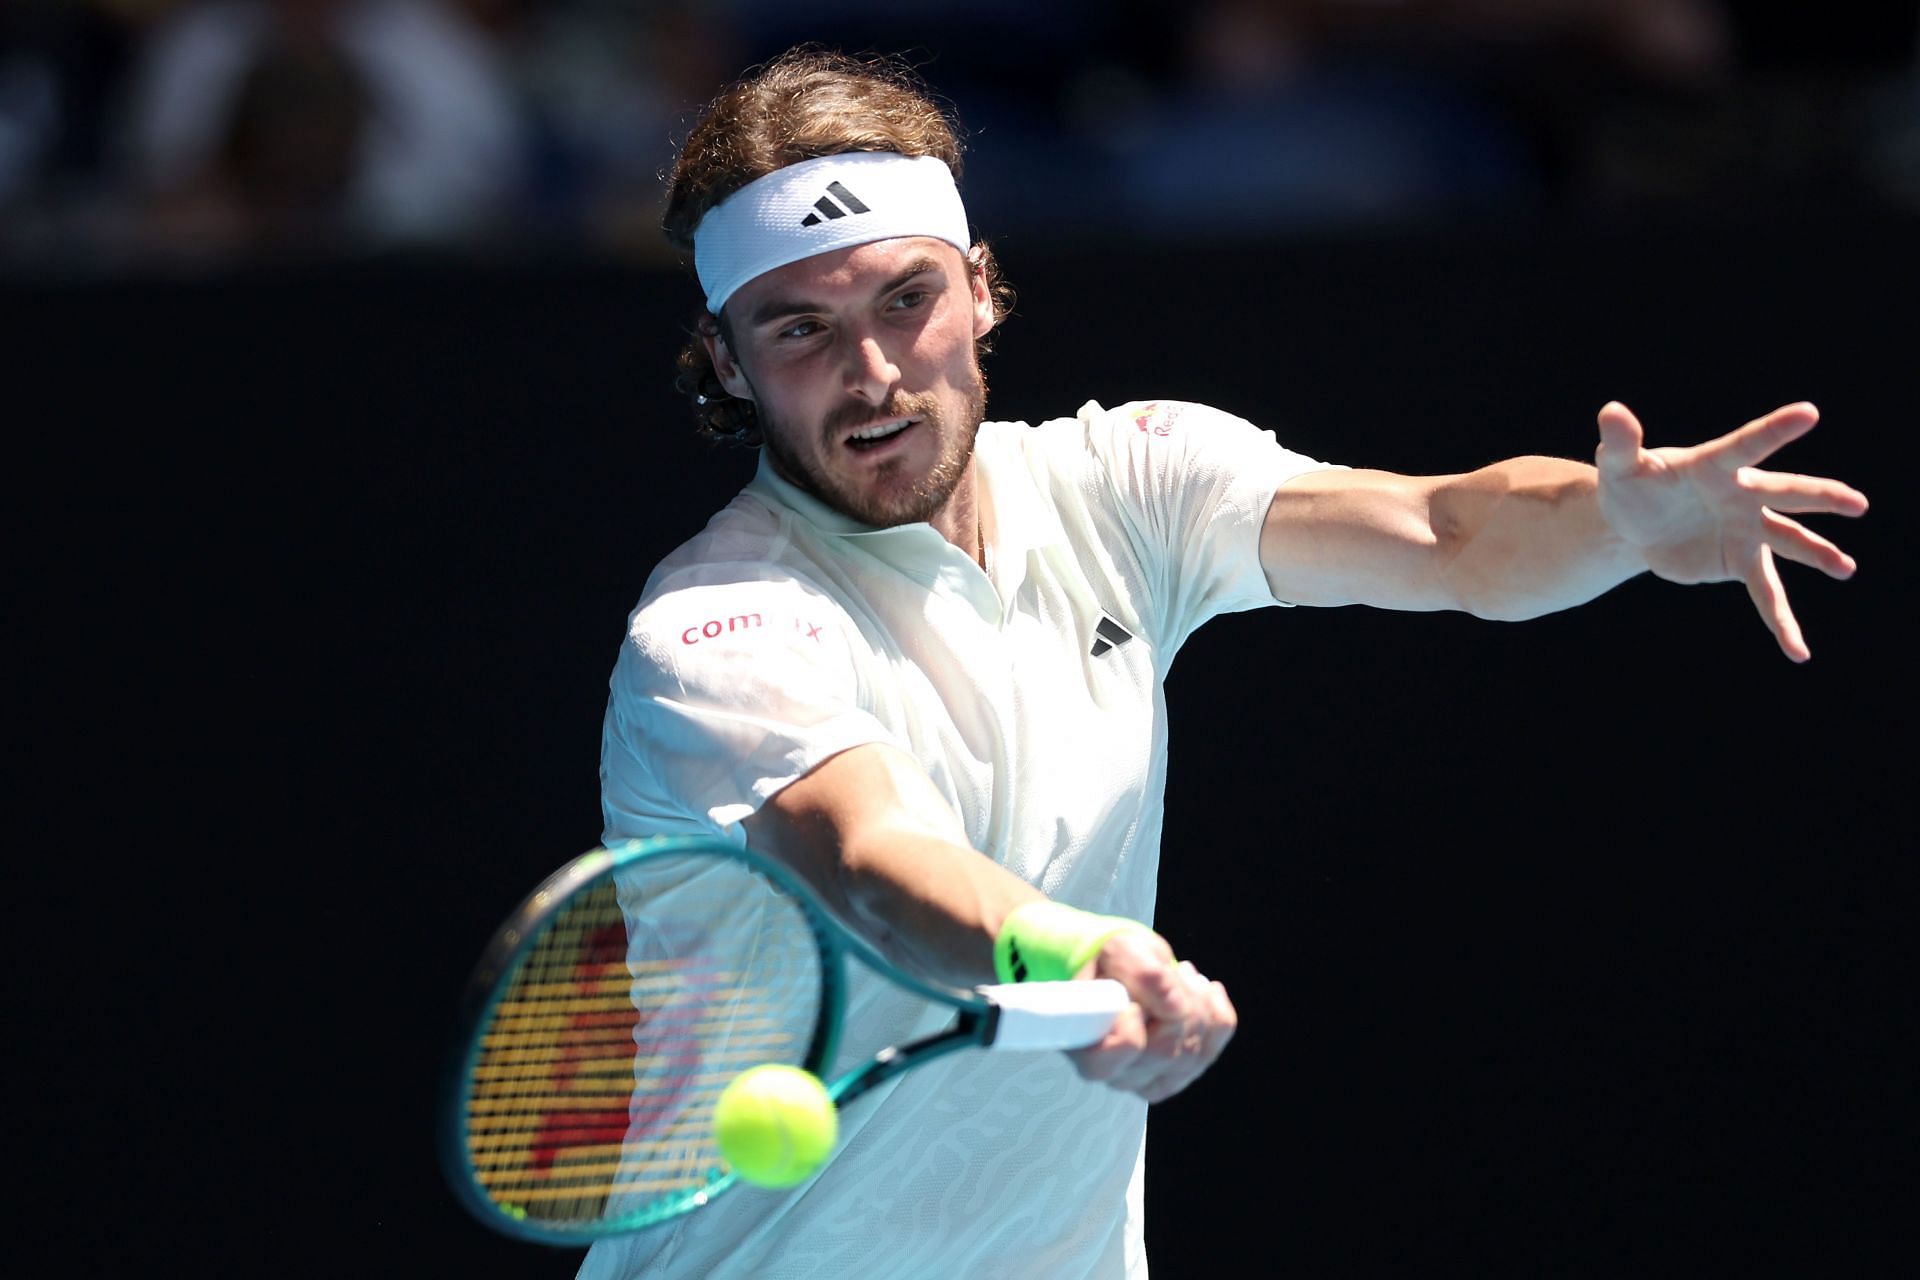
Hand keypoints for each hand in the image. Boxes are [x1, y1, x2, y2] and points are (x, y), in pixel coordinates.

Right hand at [1065, 930, 1236, 1103]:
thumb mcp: (1117, 950)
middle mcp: (1119, 1075)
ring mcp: (1153, 1080)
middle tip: (1164, 974)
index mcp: (1090, 1049)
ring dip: (1196, 1002)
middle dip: (1175, 1003)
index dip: (1133, 1021)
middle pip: (1167, 1050)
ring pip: (1195, 1050)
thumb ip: (1138, 971)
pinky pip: (1216, 1042)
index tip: (1132, 1000)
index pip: (1123, 1049)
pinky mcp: (1184, 1072)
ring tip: (1180, 977)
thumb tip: (1174, 1004)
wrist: (1120, 971)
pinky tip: (1202, 989)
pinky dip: (1216, 1009)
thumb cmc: (1111, 965)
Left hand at [1595, 401, 1866, 660]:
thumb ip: (1621, 442)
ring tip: (1845, 568)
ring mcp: (1747, 530)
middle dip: (1821, 498)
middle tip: (1857, 503)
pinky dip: (1781, 622)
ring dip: (1817, 555)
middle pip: (1785, 495)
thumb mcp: (1619, 465)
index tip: (1809, 412)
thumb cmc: (1631, 484)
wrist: (1632, 525)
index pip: (1747, 445)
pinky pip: (1766, 594)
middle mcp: (1743, 496)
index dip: (1775, 430)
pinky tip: (1797, 651)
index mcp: (1716, 466)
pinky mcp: (1740, 562)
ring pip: (1789, 543)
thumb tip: (1612, 411)